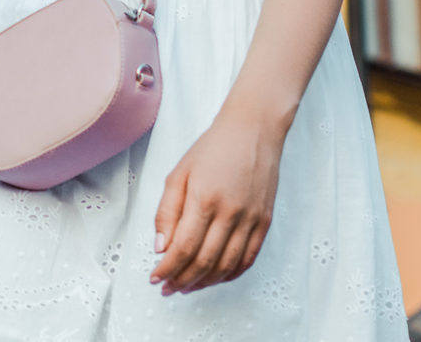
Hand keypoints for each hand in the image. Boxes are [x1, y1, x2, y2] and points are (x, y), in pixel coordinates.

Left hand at [150, 109, 285, 294]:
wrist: (253, 131)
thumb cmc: (213, 148)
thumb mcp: (179, 173)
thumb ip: (167, 212)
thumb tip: (161, 247)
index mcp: (204, 199)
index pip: (183, 247)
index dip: (168, 269)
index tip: (155, 278)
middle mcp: (230, 213)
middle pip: (204, 262)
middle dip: (182, 280)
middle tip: (168, 288)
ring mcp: (250, 220)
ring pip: (226, 266)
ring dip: (204, 282)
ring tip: (187, 286)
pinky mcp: (264, 223)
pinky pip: (248, 259)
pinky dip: (229, 274)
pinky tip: (214, 278)